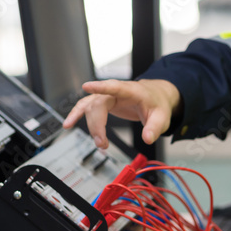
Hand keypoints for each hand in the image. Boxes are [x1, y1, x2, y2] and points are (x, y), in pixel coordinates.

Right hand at [62, 78, 180, 147]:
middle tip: (103, 144)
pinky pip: (87, 107)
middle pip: (99, 103)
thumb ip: (154, 128)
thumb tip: (148, 139)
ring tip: (96, 142)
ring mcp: (108, 96)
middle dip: (97, 124)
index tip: (86, 86)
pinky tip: (68, 124)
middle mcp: (116, 91)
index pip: (114, 86)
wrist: (156, 97)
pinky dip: (77, 114)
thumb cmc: (157, 104)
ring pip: (90, 106)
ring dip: (90, 124)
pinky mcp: (103, 102)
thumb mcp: (162, 118)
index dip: (100, 86)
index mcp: (132, 91)